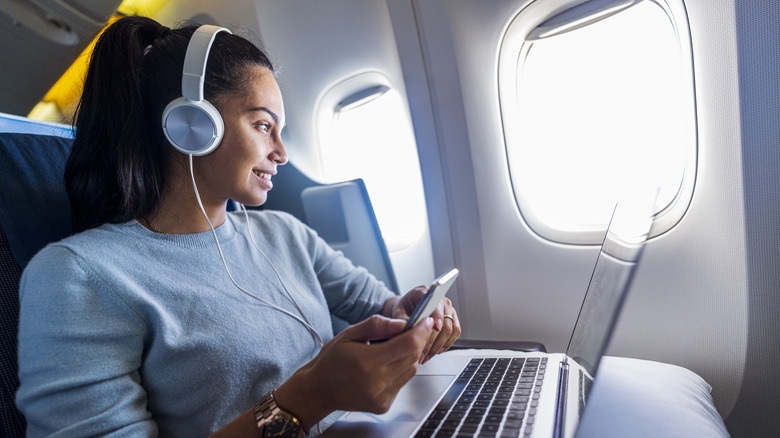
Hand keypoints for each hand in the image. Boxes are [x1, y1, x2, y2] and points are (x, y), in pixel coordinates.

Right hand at [275, 315, 434, 428]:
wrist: (319, 390)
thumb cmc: (331, 360)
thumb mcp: (349, 334)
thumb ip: (377, 325)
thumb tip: (402, 323)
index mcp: (367, 362)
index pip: (408, 344)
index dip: (421, 330)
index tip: (426, 320)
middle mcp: (376, 382)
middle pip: (413, 356)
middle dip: (417, 340)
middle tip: (411, 330)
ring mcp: (381, 396)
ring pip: (411, 369)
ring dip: (408, 355)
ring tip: (391, 349)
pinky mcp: (384, 405)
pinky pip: (402, 382)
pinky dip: (400, 370)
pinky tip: (384, 366)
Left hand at [387, 286, 461, 363]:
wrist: (407, 309)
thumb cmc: (403, 309)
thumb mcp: (397, 312)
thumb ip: (402, 319)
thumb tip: (408, 328)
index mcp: (425, 292)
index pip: (435, 302)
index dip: (437, 315)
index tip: (435, 327)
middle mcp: (440, 299)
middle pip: (443, 320)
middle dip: (433, 340)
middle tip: (422, 353)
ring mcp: (448, 308)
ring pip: (450, 328)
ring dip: (439, 345)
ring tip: (427, 356)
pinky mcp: (452, 318)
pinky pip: (455, 331)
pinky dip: (447, 343)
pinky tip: (436, 351)